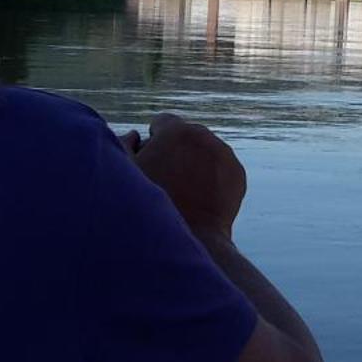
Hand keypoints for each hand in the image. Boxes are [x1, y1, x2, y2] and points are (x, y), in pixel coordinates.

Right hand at [124, 113, 246, 239]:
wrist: (189, 240)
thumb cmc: (149, 207)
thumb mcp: (127, 175)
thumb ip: (123, 146)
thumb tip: (134, 135)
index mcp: (175, 131)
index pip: (162, 122)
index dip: (153, 140)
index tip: (149, 160)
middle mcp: (204, 136)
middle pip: (186, 135)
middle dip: (176, 150)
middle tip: (165, 179)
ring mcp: (224, 154)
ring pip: (205, 150)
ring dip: (195, 161)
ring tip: (183, 190)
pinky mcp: (237, 173)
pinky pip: (221, 167)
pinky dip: (212, 176)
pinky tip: (199, 197)